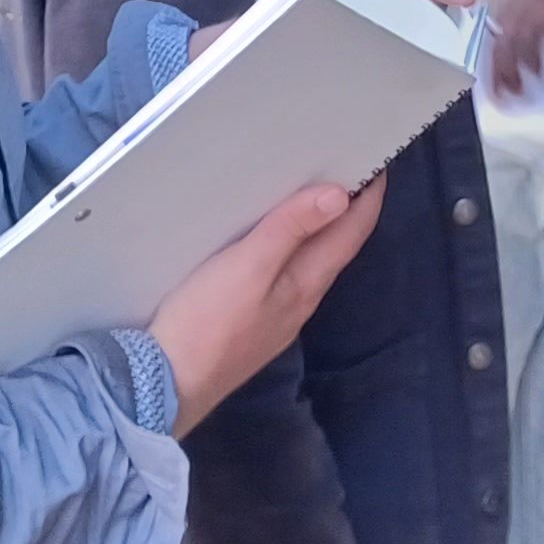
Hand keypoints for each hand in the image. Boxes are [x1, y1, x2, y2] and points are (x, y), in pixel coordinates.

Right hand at [147, 175, 384, 434]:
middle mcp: (300, 300)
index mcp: (306, 284)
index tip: (379, 161)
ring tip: (310, 190)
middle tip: (345, 164)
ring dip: (317, 226)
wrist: (164, 382)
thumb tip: (342, 196)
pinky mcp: (251, 320)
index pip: (351, 234)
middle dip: (346, 207)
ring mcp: (276, 314)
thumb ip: (291, 230)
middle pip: (335, 247)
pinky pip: (283, 272)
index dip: (370, 198)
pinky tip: (270, 236)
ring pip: (309, 260)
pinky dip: (289, 244)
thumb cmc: (207, 321)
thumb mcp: (248, 266)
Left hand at [488, 0, 543, 93]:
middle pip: (497, 43)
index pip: (495, 38)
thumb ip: (533, 37)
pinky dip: (532, 61)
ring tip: (517, 91)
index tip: (494, 85)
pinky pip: (530, 42)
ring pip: (508, 44)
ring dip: (510, 71)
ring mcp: (531, 7)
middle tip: (500, 95)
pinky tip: (537, 74)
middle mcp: (518, 4)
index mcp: (516, 5)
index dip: (493, 63)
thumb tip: (521, 64)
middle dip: (496, 72)